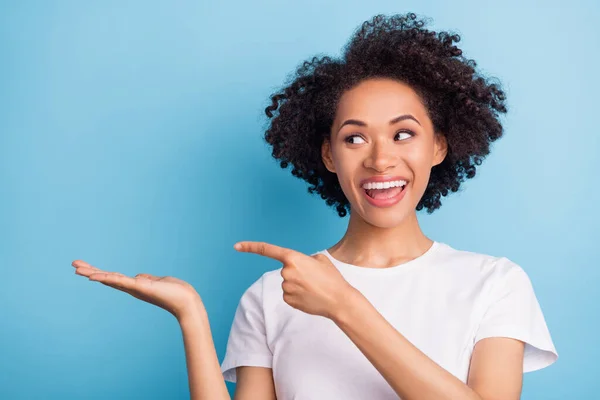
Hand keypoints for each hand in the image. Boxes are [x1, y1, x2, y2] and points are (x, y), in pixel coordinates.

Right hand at [72, 260, 203, 320]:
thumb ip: (146, 279)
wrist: (186, 302)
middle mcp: (131, 288)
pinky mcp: (139, 287)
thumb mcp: (157, 282)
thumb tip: (138, 276)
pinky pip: (120, 281)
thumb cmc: (175, 292)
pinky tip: (94, 276)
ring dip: (93, 273)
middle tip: (73, 265)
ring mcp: (134, 288)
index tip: (84, 267)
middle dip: (90, 271)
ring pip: (109, 279)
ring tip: (77, 269)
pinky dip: (106, 278)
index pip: (113, 277)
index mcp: (134, 285)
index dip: (99, 272)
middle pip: (106, 277)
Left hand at [234, 241, 356, 319]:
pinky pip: (289, 294)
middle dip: (297, 272)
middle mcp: (286, 272)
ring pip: (288, 283)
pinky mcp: (288, 300)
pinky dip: (298, 295)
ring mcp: (286, 287)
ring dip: (298, 284)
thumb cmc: (332, 278)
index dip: (251, 247)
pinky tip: (310, 297)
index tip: (237, 246)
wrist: (339, 300)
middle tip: (314, 278)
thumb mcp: (320, 259)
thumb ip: (304, 259)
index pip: (268, 250)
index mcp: (293, 258)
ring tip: (315, 288)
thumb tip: (296, 266)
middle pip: (286, 269)